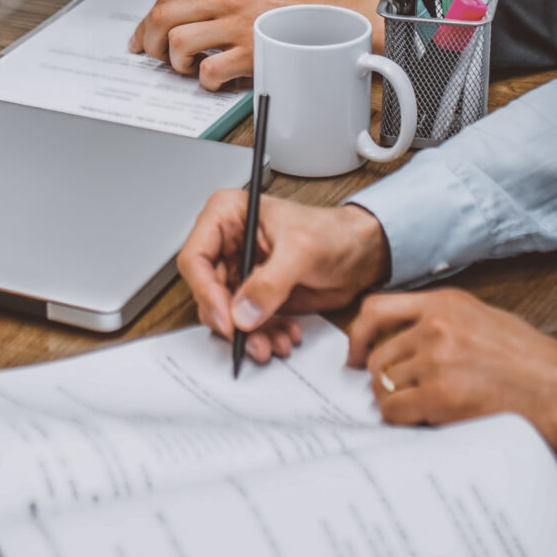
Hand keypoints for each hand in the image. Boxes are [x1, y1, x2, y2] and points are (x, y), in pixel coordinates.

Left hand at [128, 0, 382, 87]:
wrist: (331, 21)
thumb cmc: (287, 12)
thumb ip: (211, 0)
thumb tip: (172, 23)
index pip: (166, 0)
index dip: (146, 26)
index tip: (141, 41)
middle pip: (162, 18)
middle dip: (151, 44)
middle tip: (159, 58)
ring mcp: (238, 25)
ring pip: (177, 44)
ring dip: (177, 63)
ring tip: (192, 67)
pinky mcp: (251, 53)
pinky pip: (208, 72)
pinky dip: (206, 82)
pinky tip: (217, 79)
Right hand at [177, 192, 390, 364]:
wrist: (361, 254)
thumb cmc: (334, 233)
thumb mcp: (301, 251)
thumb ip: (270, 282)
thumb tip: (243, 312)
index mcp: (227, 216)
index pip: (196, 258)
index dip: (206, 292)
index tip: (227, 319)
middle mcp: (227, 243)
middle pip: (206, 291)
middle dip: (230, 321)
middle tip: (250, 338)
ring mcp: (240, 271)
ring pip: (225, 313)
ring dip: (249, 334)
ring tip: (274, 341)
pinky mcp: (253, 295)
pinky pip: (245, 324)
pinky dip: (262, 335)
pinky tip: (284, 335)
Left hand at [348, 288, 556, 469]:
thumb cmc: (538, 366)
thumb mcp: (488, 322)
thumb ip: (445, 323)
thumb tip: (407, 343)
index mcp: (448, 303)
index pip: (377, 308)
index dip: (359, 336)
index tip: (355, 355)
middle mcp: (437, 325)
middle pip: (378, 354)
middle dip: (383, 379)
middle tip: (397, 396)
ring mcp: (437, 358)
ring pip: (384, 383)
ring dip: (395, 401)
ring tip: (419, 410)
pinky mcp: (441, 393)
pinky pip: (396, 410)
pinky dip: (403, 420)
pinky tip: (425, 421)